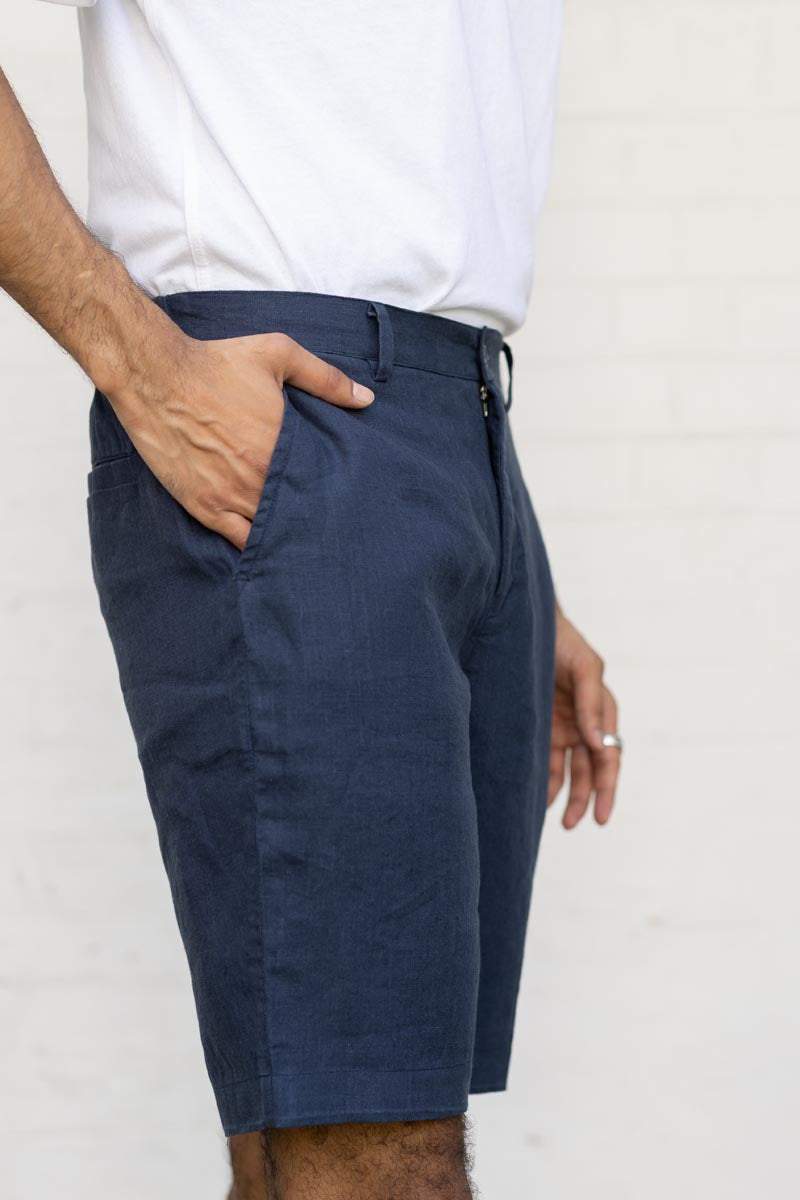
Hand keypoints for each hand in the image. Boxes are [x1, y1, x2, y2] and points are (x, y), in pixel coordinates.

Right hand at [113, 331, 373, 549]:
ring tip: (304, 537)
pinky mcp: (204, 507)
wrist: (155, 375)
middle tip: (330, 523)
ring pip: (272, 532)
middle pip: (299, 512)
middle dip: (313, 516)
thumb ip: (325, 379)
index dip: (333, 492)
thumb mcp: (278, 355)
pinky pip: (238, 541)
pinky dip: (256, 545)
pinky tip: (269, 546)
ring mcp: (231, 497)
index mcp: (282, 446)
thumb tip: (366, 399)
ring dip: (287, 533)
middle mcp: (259, 478)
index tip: (344, 496)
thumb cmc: (216, 363)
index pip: (322, 484)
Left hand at [548, 608, 620, 828]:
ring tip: (558, 822)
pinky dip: (541, 781)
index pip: (608, 756)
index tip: (600, 815)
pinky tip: (535, 799)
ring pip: (566, 771)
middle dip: (585, 799)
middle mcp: (583, 724)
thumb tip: (600, 744)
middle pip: (589, 771)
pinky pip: (542, 761)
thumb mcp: (584, 667)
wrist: (524, 625)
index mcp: (601, 711)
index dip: (606, 787)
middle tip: (574, 825)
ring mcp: (560, 727)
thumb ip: (592, 703)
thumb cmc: (561, 642)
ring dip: (564, 796)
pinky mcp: (537, 728)